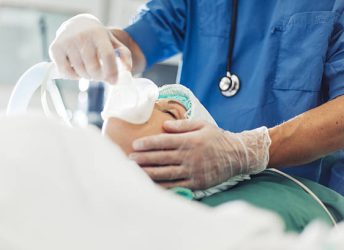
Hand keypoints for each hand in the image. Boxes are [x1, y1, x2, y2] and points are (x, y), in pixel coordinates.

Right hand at [49, 14, 131, 82]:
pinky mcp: (55, 49)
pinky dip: (73, 76)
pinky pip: (66, 73)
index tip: (114, 81)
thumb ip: (124, 55)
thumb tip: (126, 70)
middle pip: (93, 68)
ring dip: (86, 76)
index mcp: (99, 34)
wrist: (77, 25)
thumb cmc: (98, 38)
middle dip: (98, 76)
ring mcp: (67, 42)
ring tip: (88, 69)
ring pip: (80, 72)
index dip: (112, 72)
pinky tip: (77, 69)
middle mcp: (82, 36)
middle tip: (99, 74)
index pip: (107, 56)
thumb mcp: (113, 42)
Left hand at [129, 120, 270, 189]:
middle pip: (161, 158)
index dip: (148, 143)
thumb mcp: (202, 125)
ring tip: (135, 171)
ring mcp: (192, 172)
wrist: (237, 156)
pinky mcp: (196, 184)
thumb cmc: (217, 138)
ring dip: (149, 172)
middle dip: (143, 159)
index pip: (164, 142)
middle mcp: (189, 157)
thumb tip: (164, 125)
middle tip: (129, 159)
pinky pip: (176, 186)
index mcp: (190, 141)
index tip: (135, 145)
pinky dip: (162, 186)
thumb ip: (183, 124)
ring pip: (166, 173)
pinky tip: (151, 184)